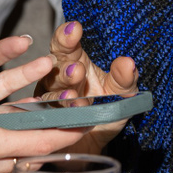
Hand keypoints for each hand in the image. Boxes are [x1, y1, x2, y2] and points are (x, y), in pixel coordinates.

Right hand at [42, 20, 139, 154]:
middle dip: (66, 69)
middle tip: (77, 70)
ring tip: (73, 98)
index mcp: (73, 63)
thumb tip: (128, 63)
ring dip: (62, 97)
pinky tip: (66, 119)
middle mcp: (57, 79)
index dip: (66, 36)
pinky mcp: (45, 122)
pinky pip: (47, 119)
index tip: (75, 28)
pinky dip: (57, 119)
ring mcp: (48, 101)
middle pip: (54, 68)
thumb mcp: (122, 94)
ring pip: (50, 94)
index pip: (65, 46)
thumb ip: (124, 79)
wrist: (96, 144)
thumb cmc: (106, 111)